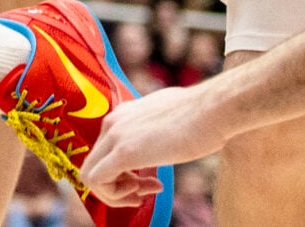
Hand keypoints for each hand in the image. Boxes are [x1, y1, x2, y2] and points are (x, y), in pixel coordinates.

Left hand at [82, 83, 226, 207]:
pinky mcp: (124, 152)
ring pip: (90, 175)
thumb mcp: (167, 122)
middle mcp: (112, 122)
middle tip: (144, 190)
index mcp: (122, 115)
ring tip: (147, 191)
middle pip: (94, 164)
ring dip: (117, 193)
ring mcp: (115, 135)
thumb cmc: (201, 118)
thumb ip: (152, 132)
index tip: (146, 180)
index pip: (104, 153)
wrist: (214, 110)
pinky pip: (97, 181)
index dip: (121, 173)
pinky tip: (143, 191)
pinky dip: (115, 194)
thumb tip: (157, 142)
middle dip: (117, 185)